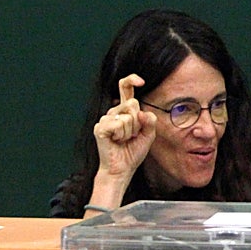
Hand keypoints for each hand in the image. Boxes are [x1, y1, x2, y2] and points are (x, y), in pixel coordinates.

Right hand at [90, 73, 157, 207]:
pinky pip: (118, 124)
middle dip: (138, 123)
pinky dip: (122, 135)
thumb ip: (150, 122)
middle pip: (132, 103)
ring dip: (130, 132)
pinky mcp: (100, 128)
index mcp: (124, 111)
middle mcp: (113, 112)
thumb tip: (143, 113)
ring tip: (123, 140)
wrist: (122, 169)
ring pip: (127, 116)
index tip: (141, 81)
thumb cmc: (133, 152)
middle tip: (132, 136)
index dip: (131, 80)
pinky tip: (116, 141)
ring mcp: (105, 119)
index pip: (125, 88)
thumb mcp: (148, 135)